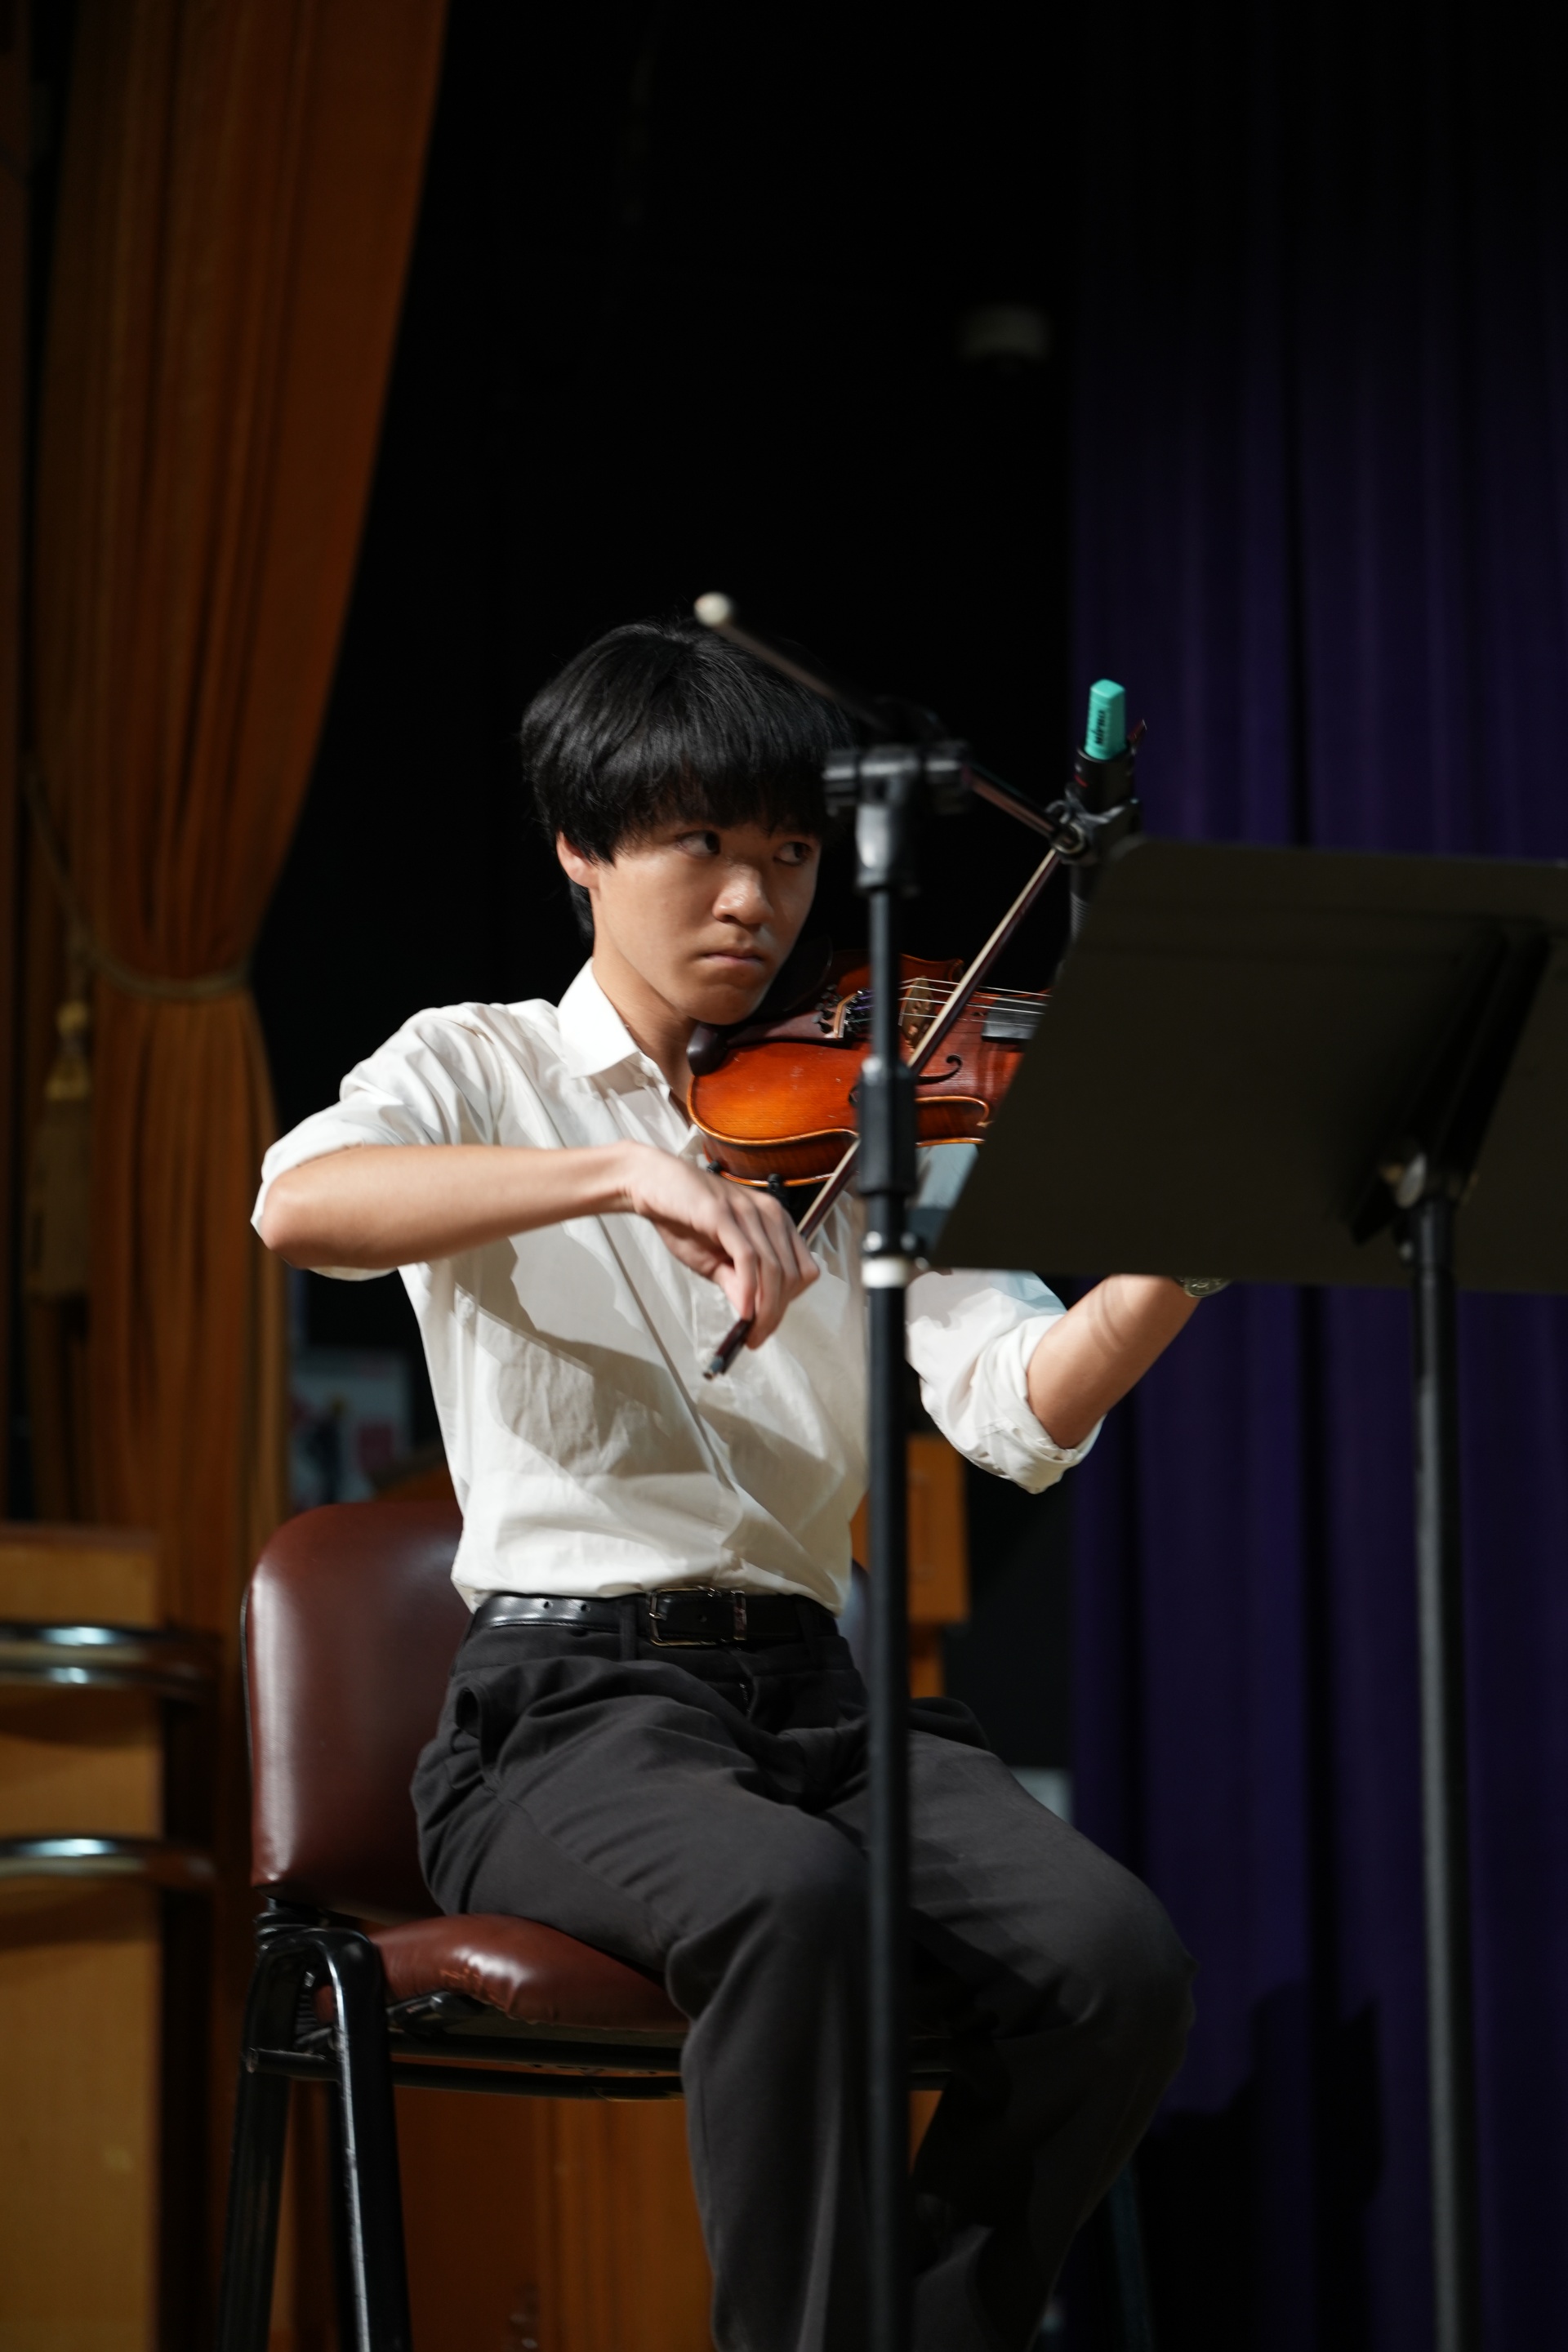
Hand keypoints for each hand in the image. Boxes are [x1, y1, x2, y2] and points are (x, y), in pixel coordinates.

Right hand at [618, 1146, 818, 1346]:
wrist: (652, 1185)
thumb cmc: (684, 1219)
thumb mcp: (713, 1260)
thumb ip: (736, 1282)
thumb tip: (752, 1314)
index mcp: (775, 1222)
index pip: (803, 1269)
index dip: (789, 1302)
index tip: (768, 1325)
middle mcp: (769, 1214)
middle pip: (792, 1274)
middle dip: (777, 1312)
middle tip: (757, 1337)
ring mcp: (748, 1212)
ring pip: (774, 1269)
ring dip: (766, 1308)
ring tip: (752, 1331)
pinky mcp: (724, 1214)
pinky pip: (748, 1257)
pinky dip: (750, 1288)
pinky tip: (743, 1310)